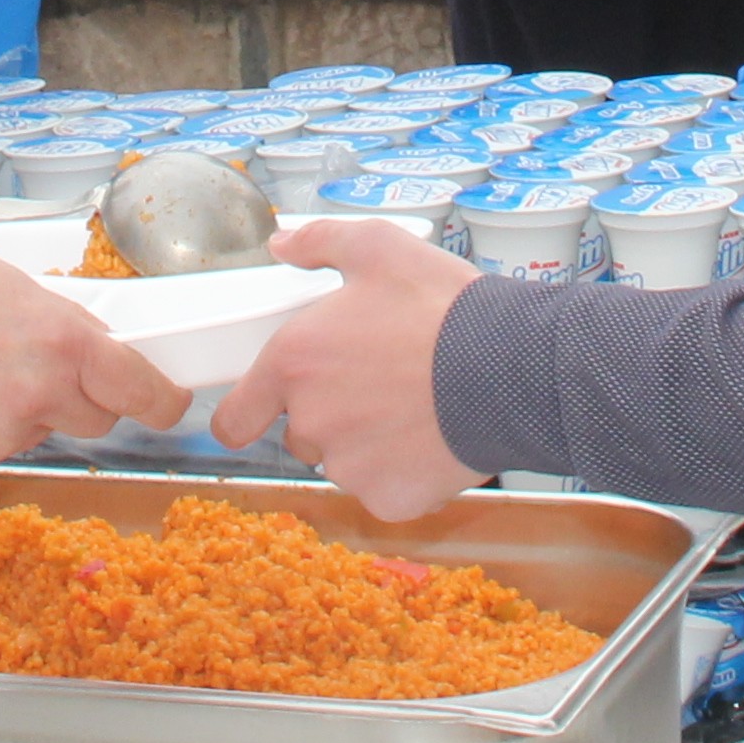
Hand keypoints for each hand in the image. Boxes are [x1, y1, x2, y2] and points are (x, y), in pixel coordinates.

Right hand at [0, 235, 186, 471]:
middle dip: (81, 400)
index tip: (168, 401)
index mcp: (62, 341)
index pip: (142, 390)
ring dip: (23, 412)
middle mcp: (40, 394)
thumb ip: (62, 323)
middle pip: (97, 420)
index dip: (162, 400)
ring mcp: (2, 434)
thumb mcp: (11, 284)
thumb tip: (97, 348)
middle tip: (40, 371)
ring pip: (39, 432)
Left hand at [213, 223, 481, 515]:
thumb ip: (319, 242)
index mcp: (292, 364)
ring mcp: (349, 468)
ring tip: (414, 405)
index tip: (264, 409)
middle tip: (378, 382)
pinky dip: (404, 472)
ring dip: (367, 443)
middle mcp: (310, 423)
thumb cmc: (442, 307)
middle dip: (330, 414)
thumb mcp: (379, 247)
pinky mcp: (388, 500)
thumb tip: (280, 245)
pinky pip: (385, 489)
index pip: (234, 420)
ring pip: (345, 462)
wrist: (510, 368)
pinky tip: (433, 438)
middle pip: (302, 434)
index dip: (247, 414)